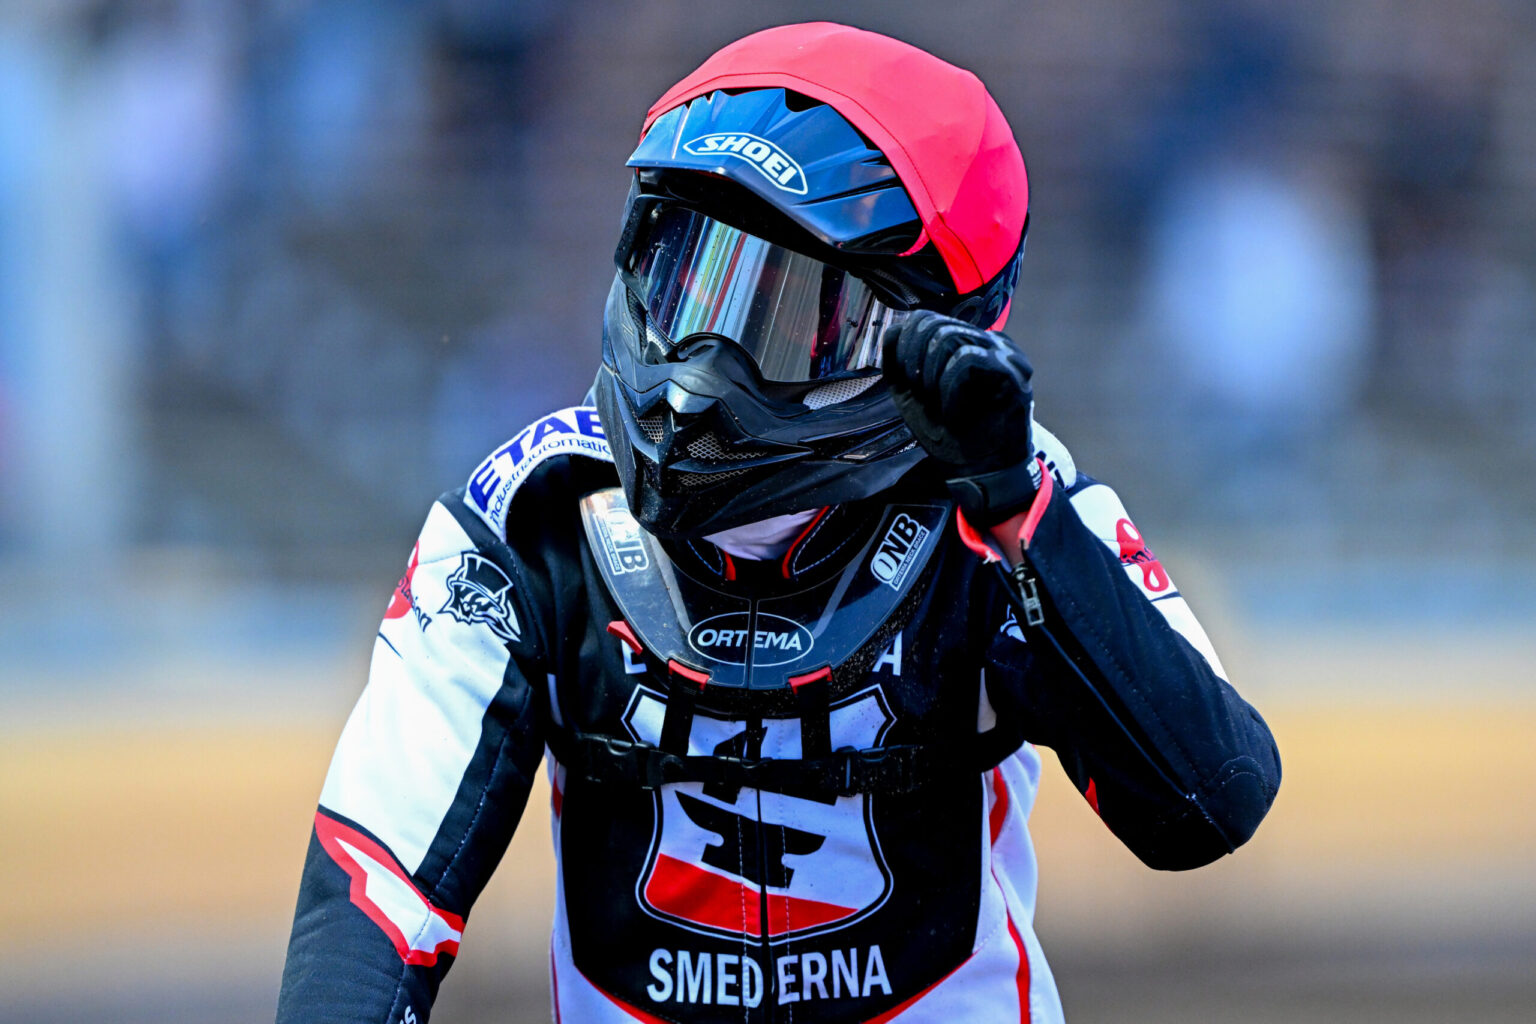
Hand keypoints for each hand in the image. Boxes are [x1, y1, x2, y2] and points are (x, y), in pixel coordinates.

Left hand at [882, 311, 1039, 523]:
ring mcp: (1005, 354)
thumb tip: (894, 329)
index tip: (909, 381)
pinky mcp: (1012, 373)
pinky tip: (955, 412)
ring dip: (932, 377)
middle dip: (915, 362)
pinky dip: (950, 390)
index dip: (905, 346)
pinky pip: (967, 360)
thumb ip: (900, 361)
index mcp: (969, 342)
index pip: (926, 318)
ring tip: (941, 405)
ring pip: (949, 338)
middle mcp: (990, 341)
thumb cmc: (948, 433)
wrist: (977, 471)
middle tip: (923, 395)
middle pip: (935, 324)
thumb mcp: (911, 392)